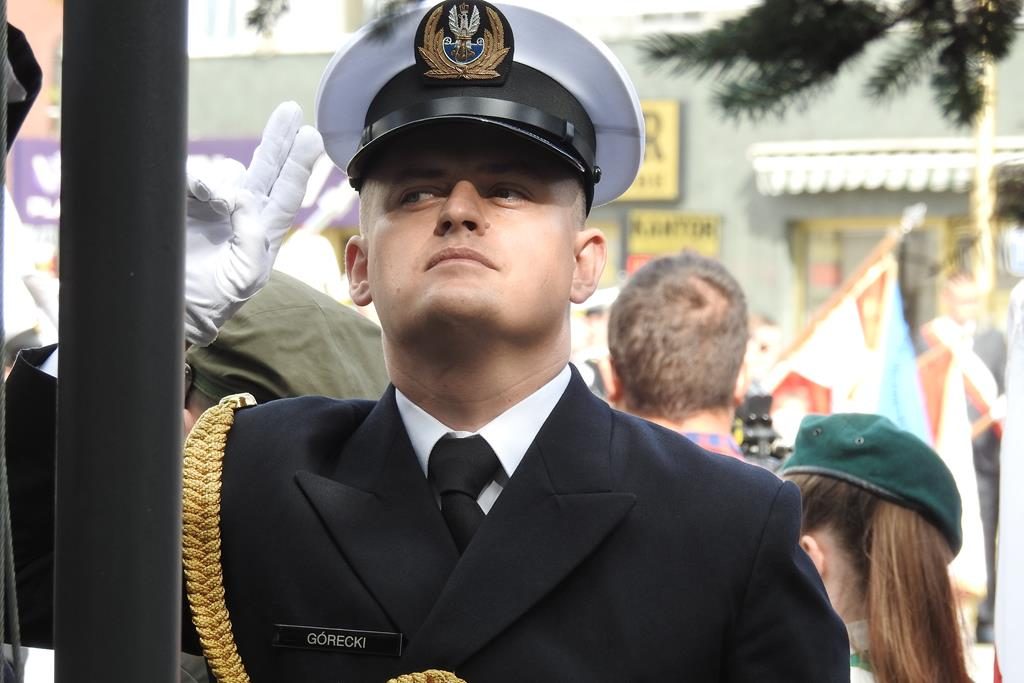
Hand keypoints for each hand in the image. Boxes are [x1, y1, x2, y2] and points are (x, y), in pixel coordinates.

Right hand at [184, 101, 323, 345]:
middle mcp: (241, 213)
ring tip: (216, 203)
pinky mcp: (183, 205)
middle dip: (277, 139)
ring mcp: (212, 207)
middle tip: (290, 111)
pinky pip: (193, 182)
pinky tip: (200, 194)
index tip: (311, 135)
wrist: (176, 309)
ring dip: (226, 178)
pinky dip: (198, 183)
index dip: (298, 163)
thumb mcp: (248, 274)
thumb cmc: (217, 298)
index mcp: (263, 231)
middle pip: (265, 168)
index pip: (287, 191)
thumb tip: (241, 197)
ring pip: (227, 175)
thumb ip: (253, 237)